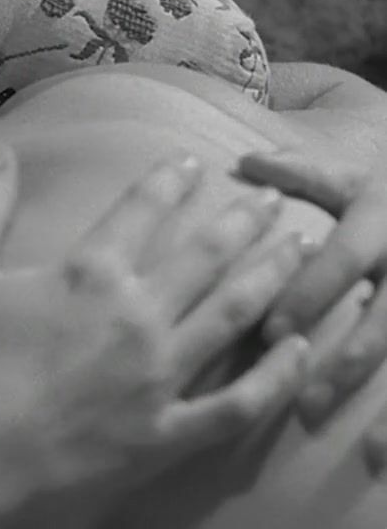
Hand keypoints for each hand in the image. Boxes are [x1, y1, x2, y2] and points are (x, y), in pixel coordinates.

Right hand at [0, 146, 311, 528]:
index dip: (169, 181)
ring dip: (271, 275)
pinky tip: (298, 350)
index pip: (142, 209)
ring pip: (235, 314)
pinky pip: (238, 404)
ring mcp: (159, 375)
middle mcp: (136, 314)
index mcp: (88, 272)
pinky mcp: (167, 432)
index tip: (192, 164)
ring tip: (297, 249)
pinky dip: (275, 377)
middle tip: (272, 199)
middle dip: (242, 221)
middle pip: (205, 255)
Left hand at [239, 150, 386, 461]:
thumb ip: (305, 172)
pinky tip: (386, 458)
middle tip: (305, 402)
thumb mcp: (358, 177)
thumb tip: (246, 161)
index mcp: (383, 222)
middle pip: (386, 318)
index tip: (269, 330)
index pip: (344, 260)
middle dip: (346, 361)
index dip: (309, 294)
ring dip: (386, 402)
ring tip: (362, 447)